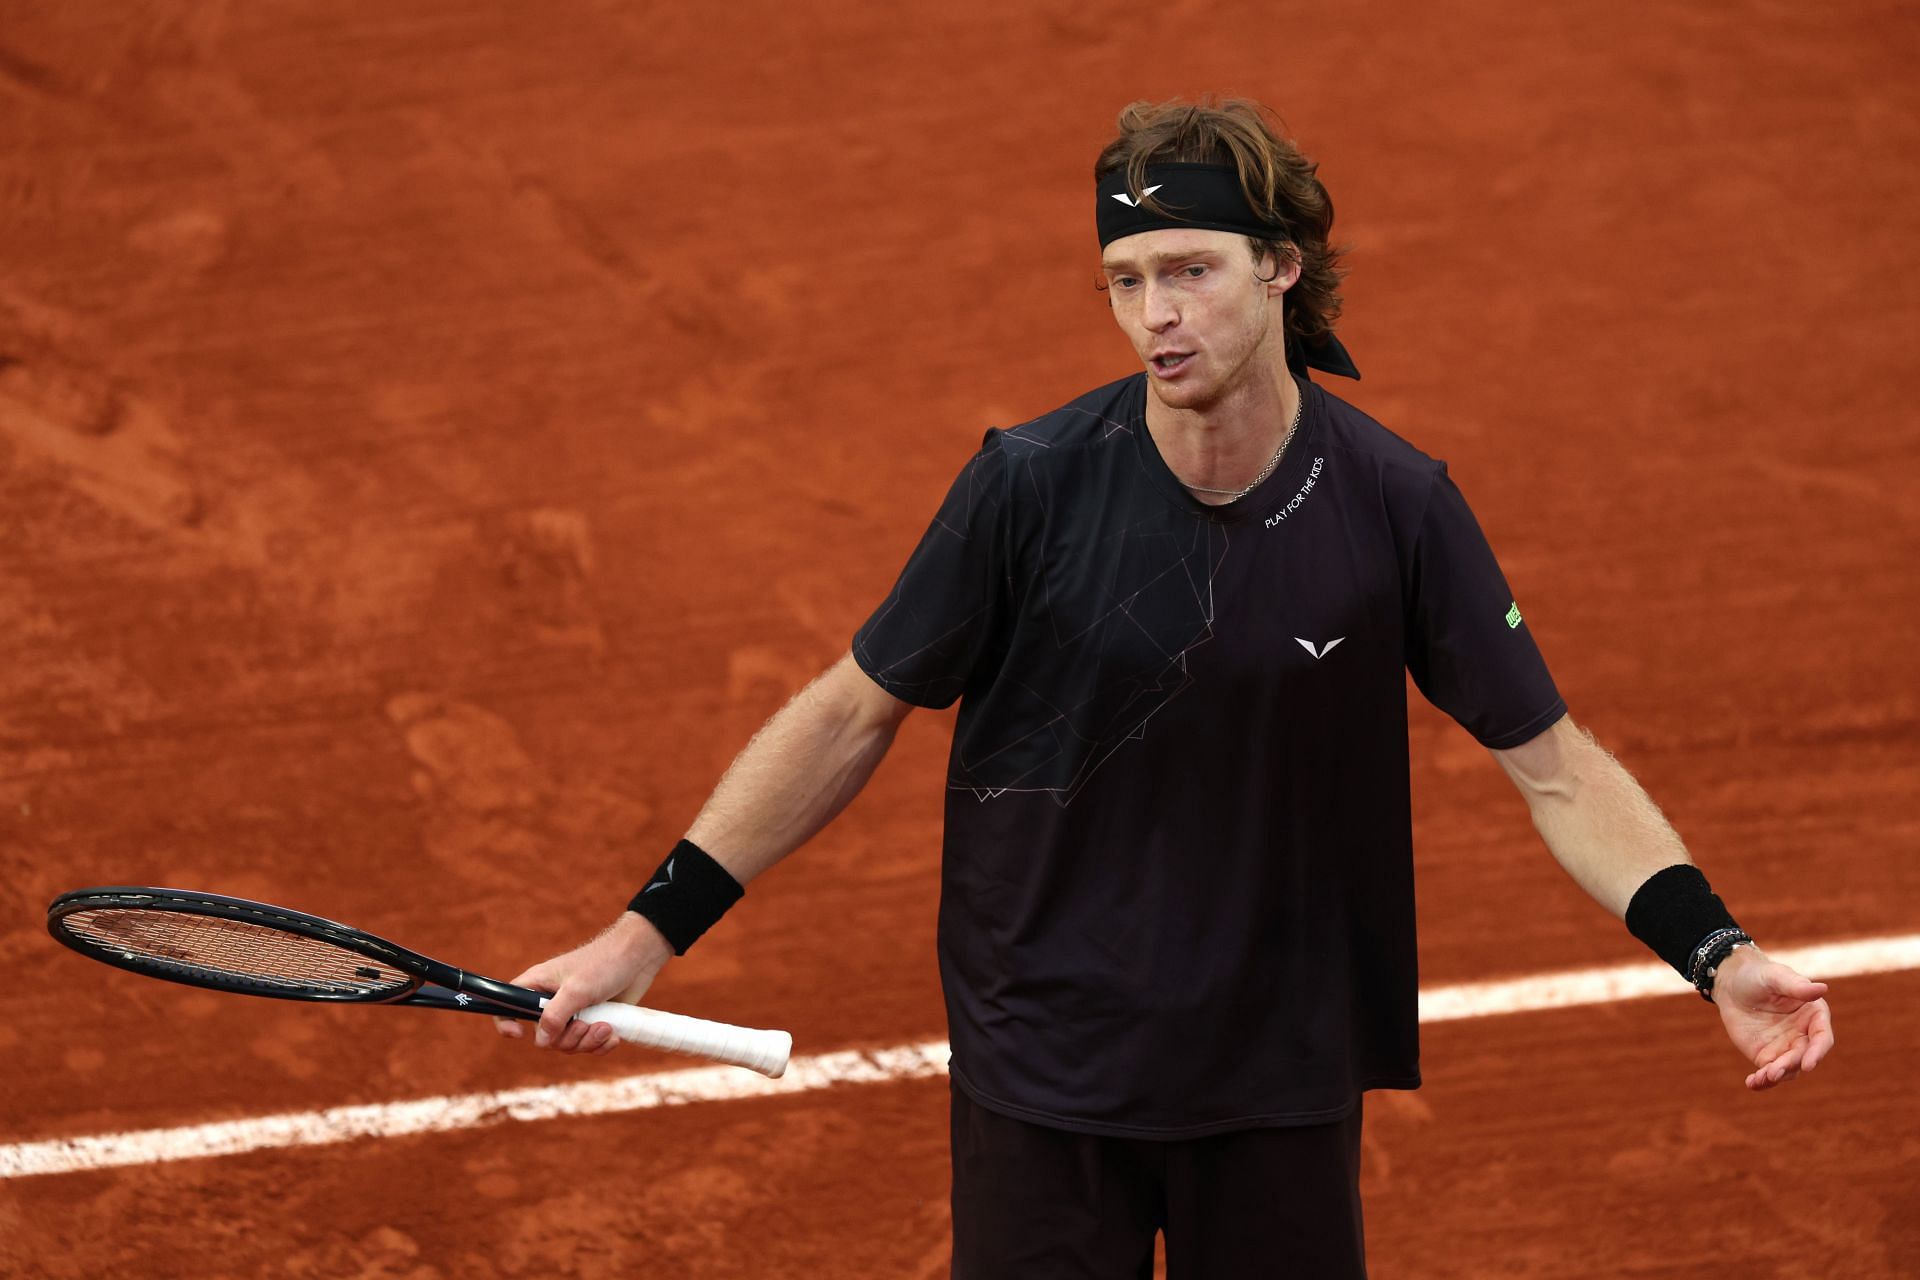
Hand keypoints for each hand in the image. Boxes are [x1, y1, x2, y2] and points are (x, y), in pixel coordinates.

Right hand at [493, 913, 673, 1054]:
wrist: (639, 959)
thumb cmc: (604, 964)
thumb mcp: (577, 990)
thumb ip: (555, 1016)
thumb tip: (541, 1041)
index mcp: (538, 985)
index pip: (507, 1005)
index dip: (505, 1022)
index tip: (518, 1034)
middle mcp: (551, 1001)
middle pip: (544, 1037)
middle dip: (567, 1038)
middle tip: (585, 1024)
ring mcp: (573, 1013)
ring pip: (568, 1044)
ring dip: (588, 1041)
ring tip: (605, 1026)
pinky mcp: (593, 1021)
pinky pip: (588, 1045)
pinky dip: (601, 1044)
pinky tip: (614, 1034)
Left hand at [1712, 946, 1834, 1089]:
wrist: (1732, 985)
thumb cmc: (1758, 975)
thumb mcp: (1775, 977)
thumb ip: (1796, 986)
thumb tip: (1822, 988)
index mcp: (1814, 1015)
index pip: (1822, 1038)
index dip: (1817, 1052)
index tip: (1808, 1064)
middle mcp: (1804, 1035)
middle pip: (1804, 1057)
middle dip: (1790, 1066)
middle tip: (1772, 1071)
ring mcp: (1786, 1048)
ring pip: (1788, 1069)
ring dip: (1776, 1076)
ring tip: (1761, 1078)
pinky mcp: (1767, 1056)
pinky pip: (1768, 1072)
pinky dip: (1762, 1081)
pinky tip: (1752, 1084)